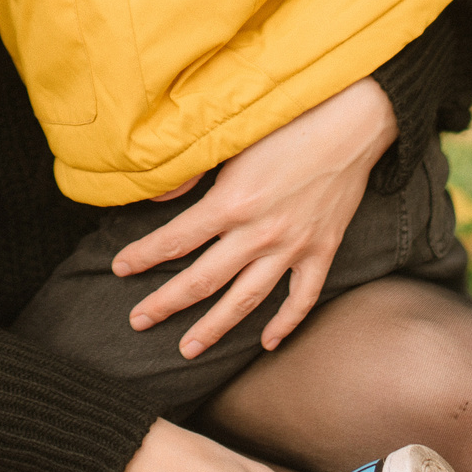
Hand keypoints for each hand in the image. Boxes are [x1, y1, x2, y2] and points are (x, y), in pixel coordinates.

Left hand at [115, 79, 396, 356]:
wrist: (352, 124)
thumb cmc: (289, 123)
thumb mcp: (233, 140)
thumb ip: (194, 172)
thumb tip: (158, 195)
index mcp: (231, 202)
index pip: (175, 239)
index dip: (143, 256)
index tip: (119, 268)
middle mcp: (259, 232)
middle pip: (203, 280)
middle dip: (166, 303)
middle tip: (138, 321)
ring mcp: (293, 246)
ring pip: (246, 299)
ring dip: (215, 327)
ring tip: (189, 348)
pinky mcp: (323, 250)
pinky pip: (302, 298)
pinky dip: (286, 323)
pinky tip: (268, 343)